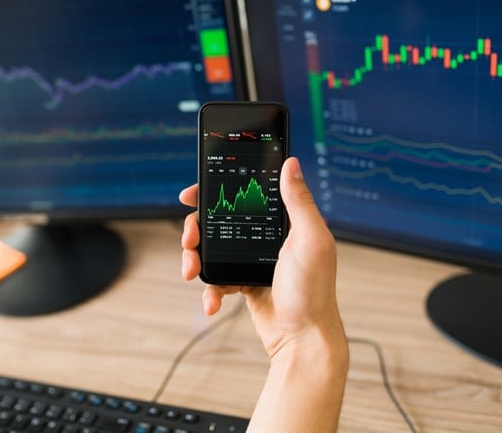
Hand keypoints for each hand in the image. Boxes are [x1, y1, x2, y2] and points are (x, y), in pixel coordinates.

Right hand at [180, 156, 345, 357]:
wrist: (302, 337)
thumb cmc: (313, 290)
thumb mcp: (310, 239)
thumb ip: (299, 202)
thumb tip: (291, 163)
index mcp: (281, 222)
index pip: (242, 194)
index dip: (215, 191)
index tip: (192, 194)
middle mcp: (263, 236)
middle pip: (218, 220)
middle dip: (196, 229)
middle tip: (189, 239)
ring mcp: (250, 258)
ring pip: (211, 248)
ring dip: (195, 258)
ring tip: (191, 271)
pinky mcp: (242, 281)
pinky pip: (216, 278)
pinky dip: (209, 289)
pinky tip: (211, 302)